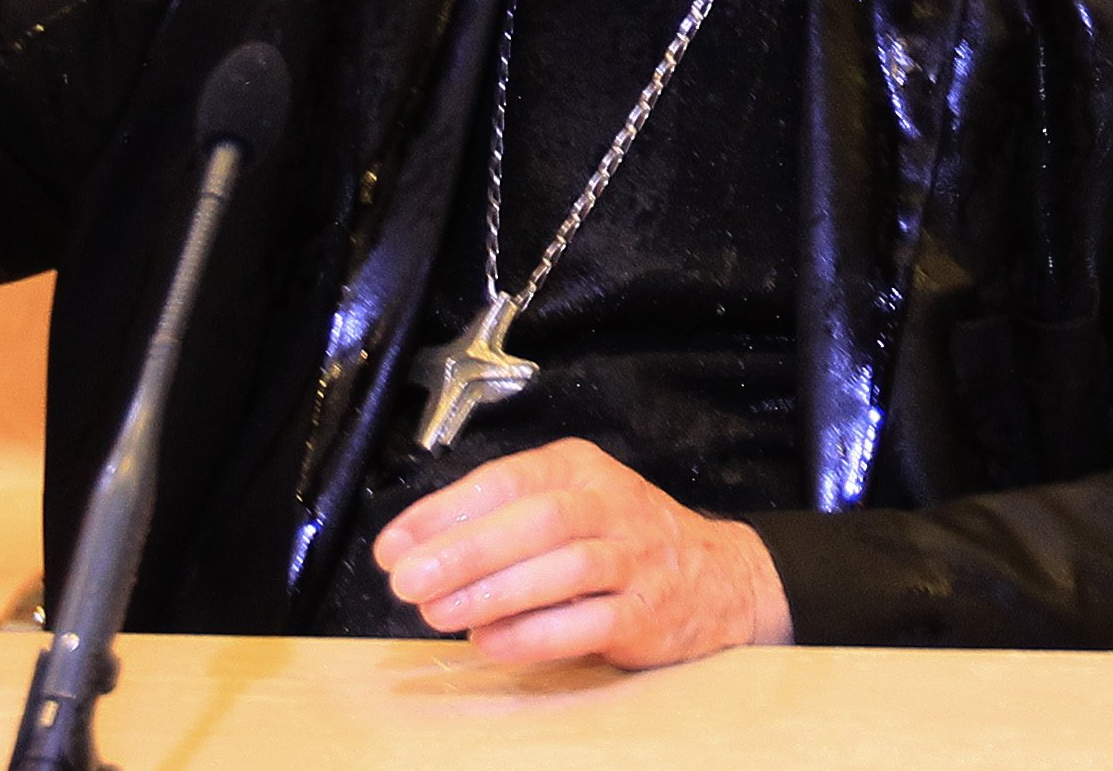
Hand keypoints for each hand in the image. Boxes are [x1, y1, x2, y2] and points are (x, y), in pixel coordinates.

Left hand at [372, 437, 792, 667]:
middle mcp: (609, 505)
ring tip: (438, 613)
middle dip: (464, 551)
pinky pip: (590, 622)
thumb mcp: (567, 501)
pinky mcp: (650, 614)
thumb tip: (418, 550)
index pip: (504, 480)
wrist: (719, 577)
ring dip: (494, 592)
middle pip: (534, 520)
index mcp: (578, 468)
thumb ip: (500, 519)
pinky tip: (491, 643)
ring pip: (563, 568)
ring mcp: (635, 560)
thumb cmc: (620, 538)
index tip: (393, 546)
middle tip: (408, 581)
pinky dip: (536, 634)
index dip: (443, 512)